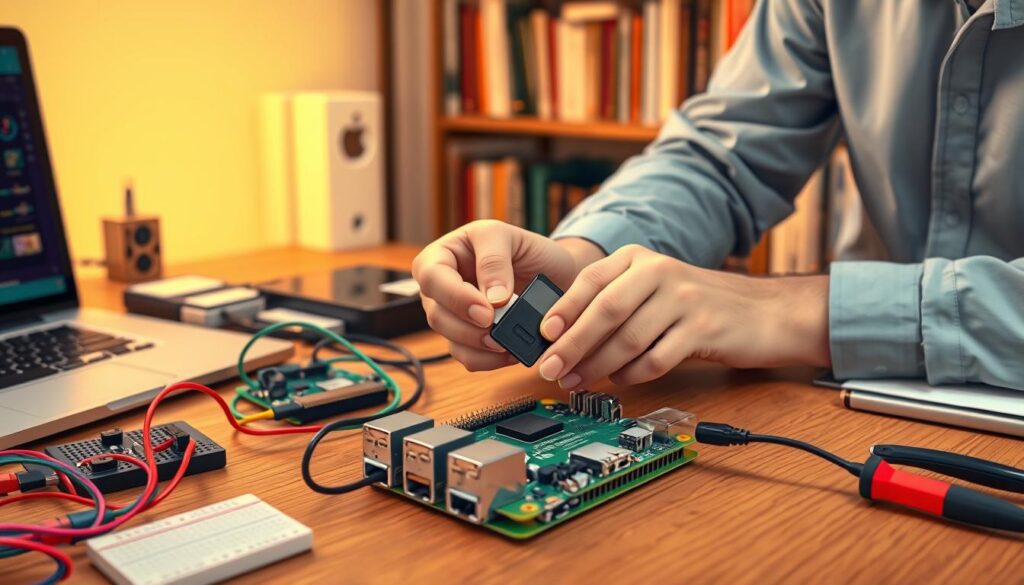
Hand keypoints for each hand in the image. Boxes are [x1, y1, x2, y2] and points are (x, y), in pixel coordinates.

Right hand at [412, 220, 602, 370]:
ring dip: (480, 347)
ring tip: (507, 343)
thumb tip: (492, 300)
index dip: (456, 298)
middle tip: (498, 333)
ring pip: (451, 340)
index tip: (486, 312)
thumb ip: (495, 261)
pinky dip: (489, 360)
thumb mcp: (508, 237)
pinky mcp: (468, 338)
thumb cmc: (524, 248)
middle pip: (437, 315)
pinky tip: (510, 351)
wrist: (552, 271)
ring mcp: (453, 315)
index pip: (431, 277)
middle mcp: (442, 287)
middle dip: (469, 329)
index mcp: (442, 255)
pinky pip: (468, 357)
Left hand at [535, 245, 830, 388]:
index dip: (562, 310)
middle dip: (571, 345)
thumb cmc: (700, 305)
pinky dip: (632, 375)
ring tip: (578, 381)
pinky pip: (656, 359)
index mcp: (640, 259)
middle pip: (605, 311)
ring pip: (628, 339)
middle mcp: (660, 272)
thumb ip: (615, 301)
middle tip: (550, 368)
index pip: (590, 281)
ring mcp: (683, 299)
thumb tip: (562, 334)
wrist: (767, 313)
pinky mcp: (703, 329)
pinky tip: (621, 380)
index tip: (540, 336)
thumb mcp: (655, 289)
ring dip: (597, 366)